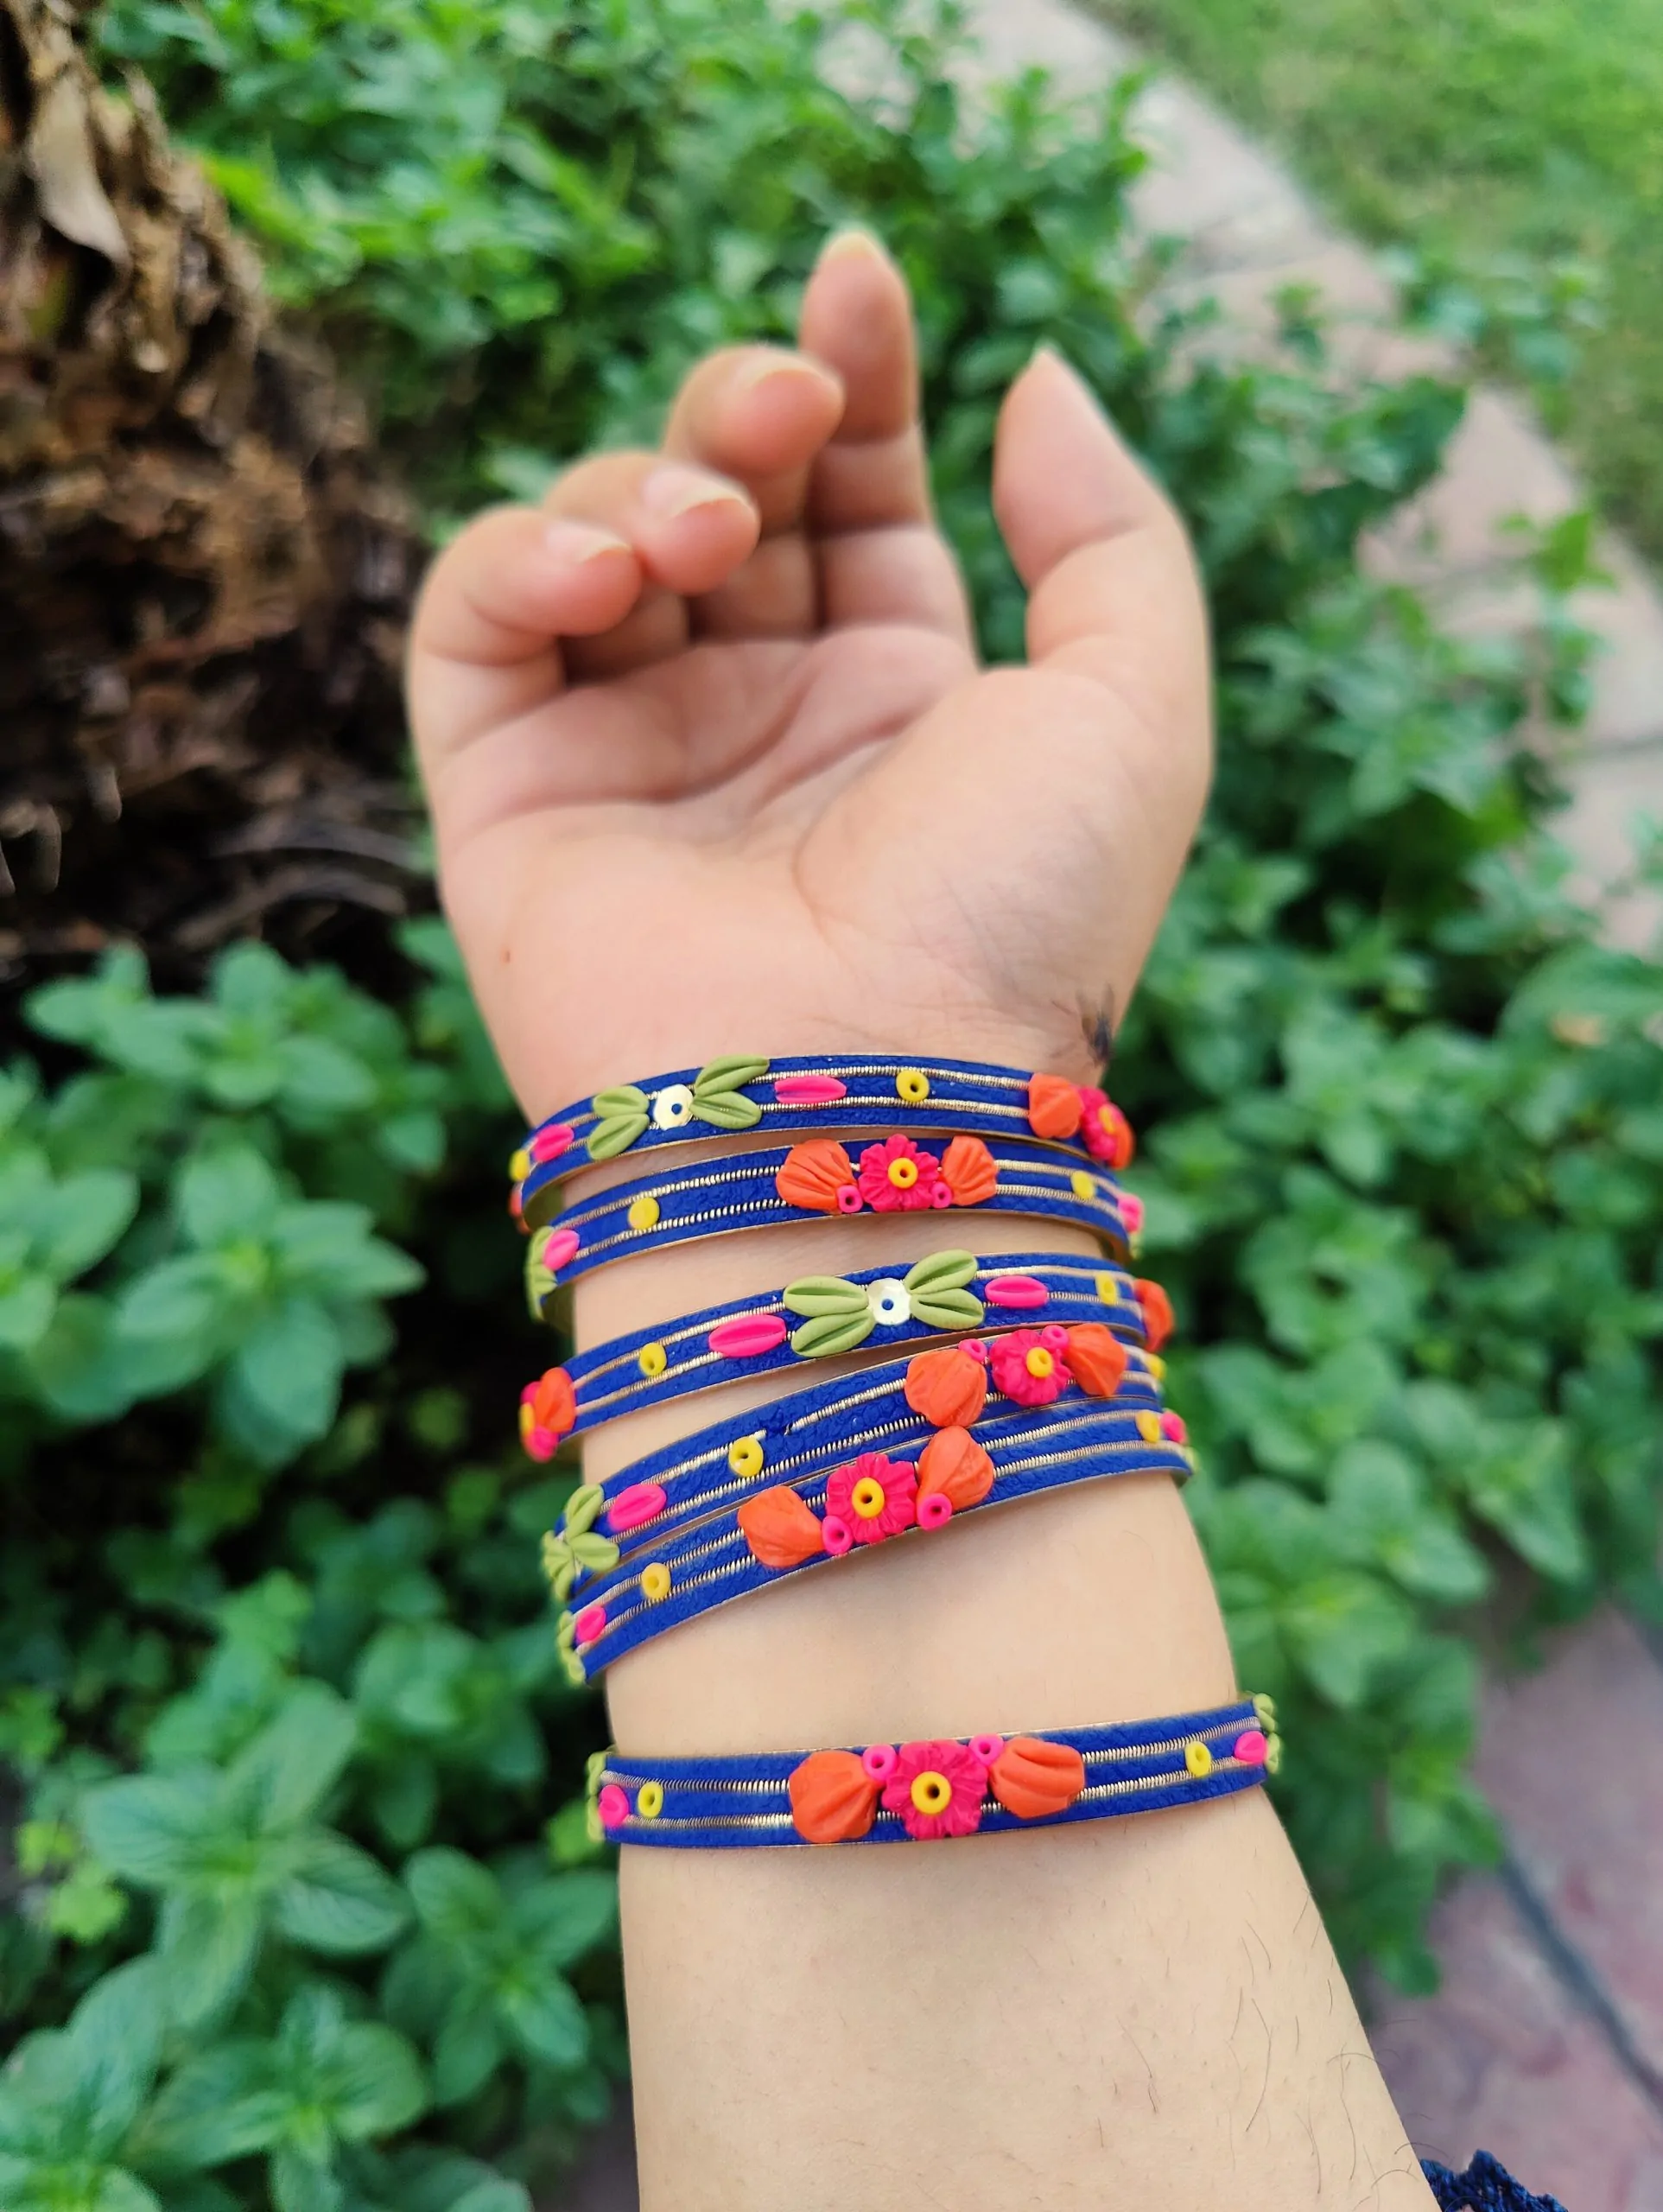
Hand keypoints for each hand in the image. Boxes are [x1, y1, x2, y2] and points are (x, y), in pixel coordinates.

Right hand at [408, 229, 1209, 1117]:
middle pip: (726, 494)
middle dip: (747, 410)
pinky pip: (478, 625)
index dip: (857, 378)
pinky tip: (605, 573)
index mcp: (905, 703)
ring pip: (598, 536)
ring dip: (647, 483)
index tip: (860, 278)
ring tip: (704, 535)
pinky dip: (521, 556)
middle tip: (780, 410)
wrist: (858, 1111)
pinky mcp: (510, 797)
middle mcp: (764, 724)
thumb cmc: (1013, 924)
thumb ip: (1107, 533)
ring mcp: (632, 757)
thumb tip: (1031, 381)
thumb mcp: (1133, 711)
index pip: (860, 498)